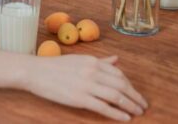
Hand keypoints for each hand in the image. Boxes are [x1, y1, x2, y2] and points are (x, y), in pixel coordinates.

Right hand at [23, 54, 147, 120]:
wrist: (34, 72)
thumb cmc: (55, 66)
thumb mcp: (79, 60)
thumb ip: (100, 61)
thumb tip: (116, 60)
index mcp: (92, 61)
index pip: (119, 74)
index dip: (130, 85)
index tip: (135, 93)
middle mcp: (92, 72)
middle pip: (121, 85)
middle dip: (135, 97)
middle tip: (143, 106)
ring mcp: (86, 85)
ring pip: (115, 96)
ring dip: (130, 105)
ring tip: (137, 113)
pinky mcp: (79, 98)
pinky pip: (103, 107)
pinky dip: (116, 113)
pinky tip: (124, 118)